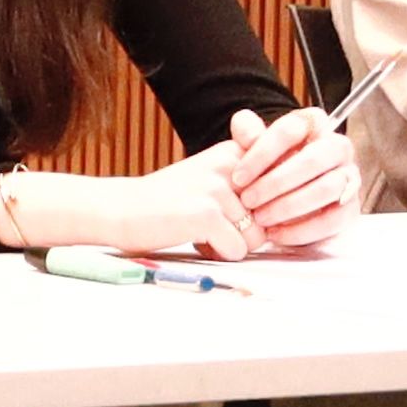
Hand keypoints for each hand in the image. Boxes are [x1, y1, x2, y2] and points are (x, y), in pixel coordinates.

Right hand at [8, 140, 285, 260]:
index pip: (281, 188)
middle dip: (244, 232)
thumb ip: (248, 187)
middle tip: (209, 223)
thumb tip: (287, 218)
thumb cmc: (168, 202)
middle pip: (269, 218)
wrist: (119, 208)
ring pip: (255, 238)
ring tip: (199, 230)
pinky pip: (237, 250)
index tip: (240, 212)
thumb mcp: (211, 178)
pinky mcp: (206, 213)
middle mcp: (231, 164)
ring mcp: (218, 188)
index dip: (265, 212)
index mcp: (234, 152)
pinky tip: (192, 239)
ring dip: (229, 244)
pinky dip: (216, 254)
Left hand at [215, 107, 355, 252]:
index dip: (261, 153)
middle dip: (276, 182)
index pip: (291, 130)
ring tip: (261, 218)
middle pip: (313, 159)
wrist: (283, 194)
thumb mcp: (254, 146)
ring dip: (289, 206)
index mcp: (314, 123)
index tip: (238, 177)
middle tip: (248, 200)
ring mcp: (349, 177)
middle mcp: (338, 146)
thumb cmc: (269, 165)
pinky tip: (276, 234)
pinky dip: (302, 230)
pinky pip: (333, 220)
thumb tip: (244, 125)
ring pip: (326, 189)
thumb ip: (247, 132)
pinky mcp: (351, 208)